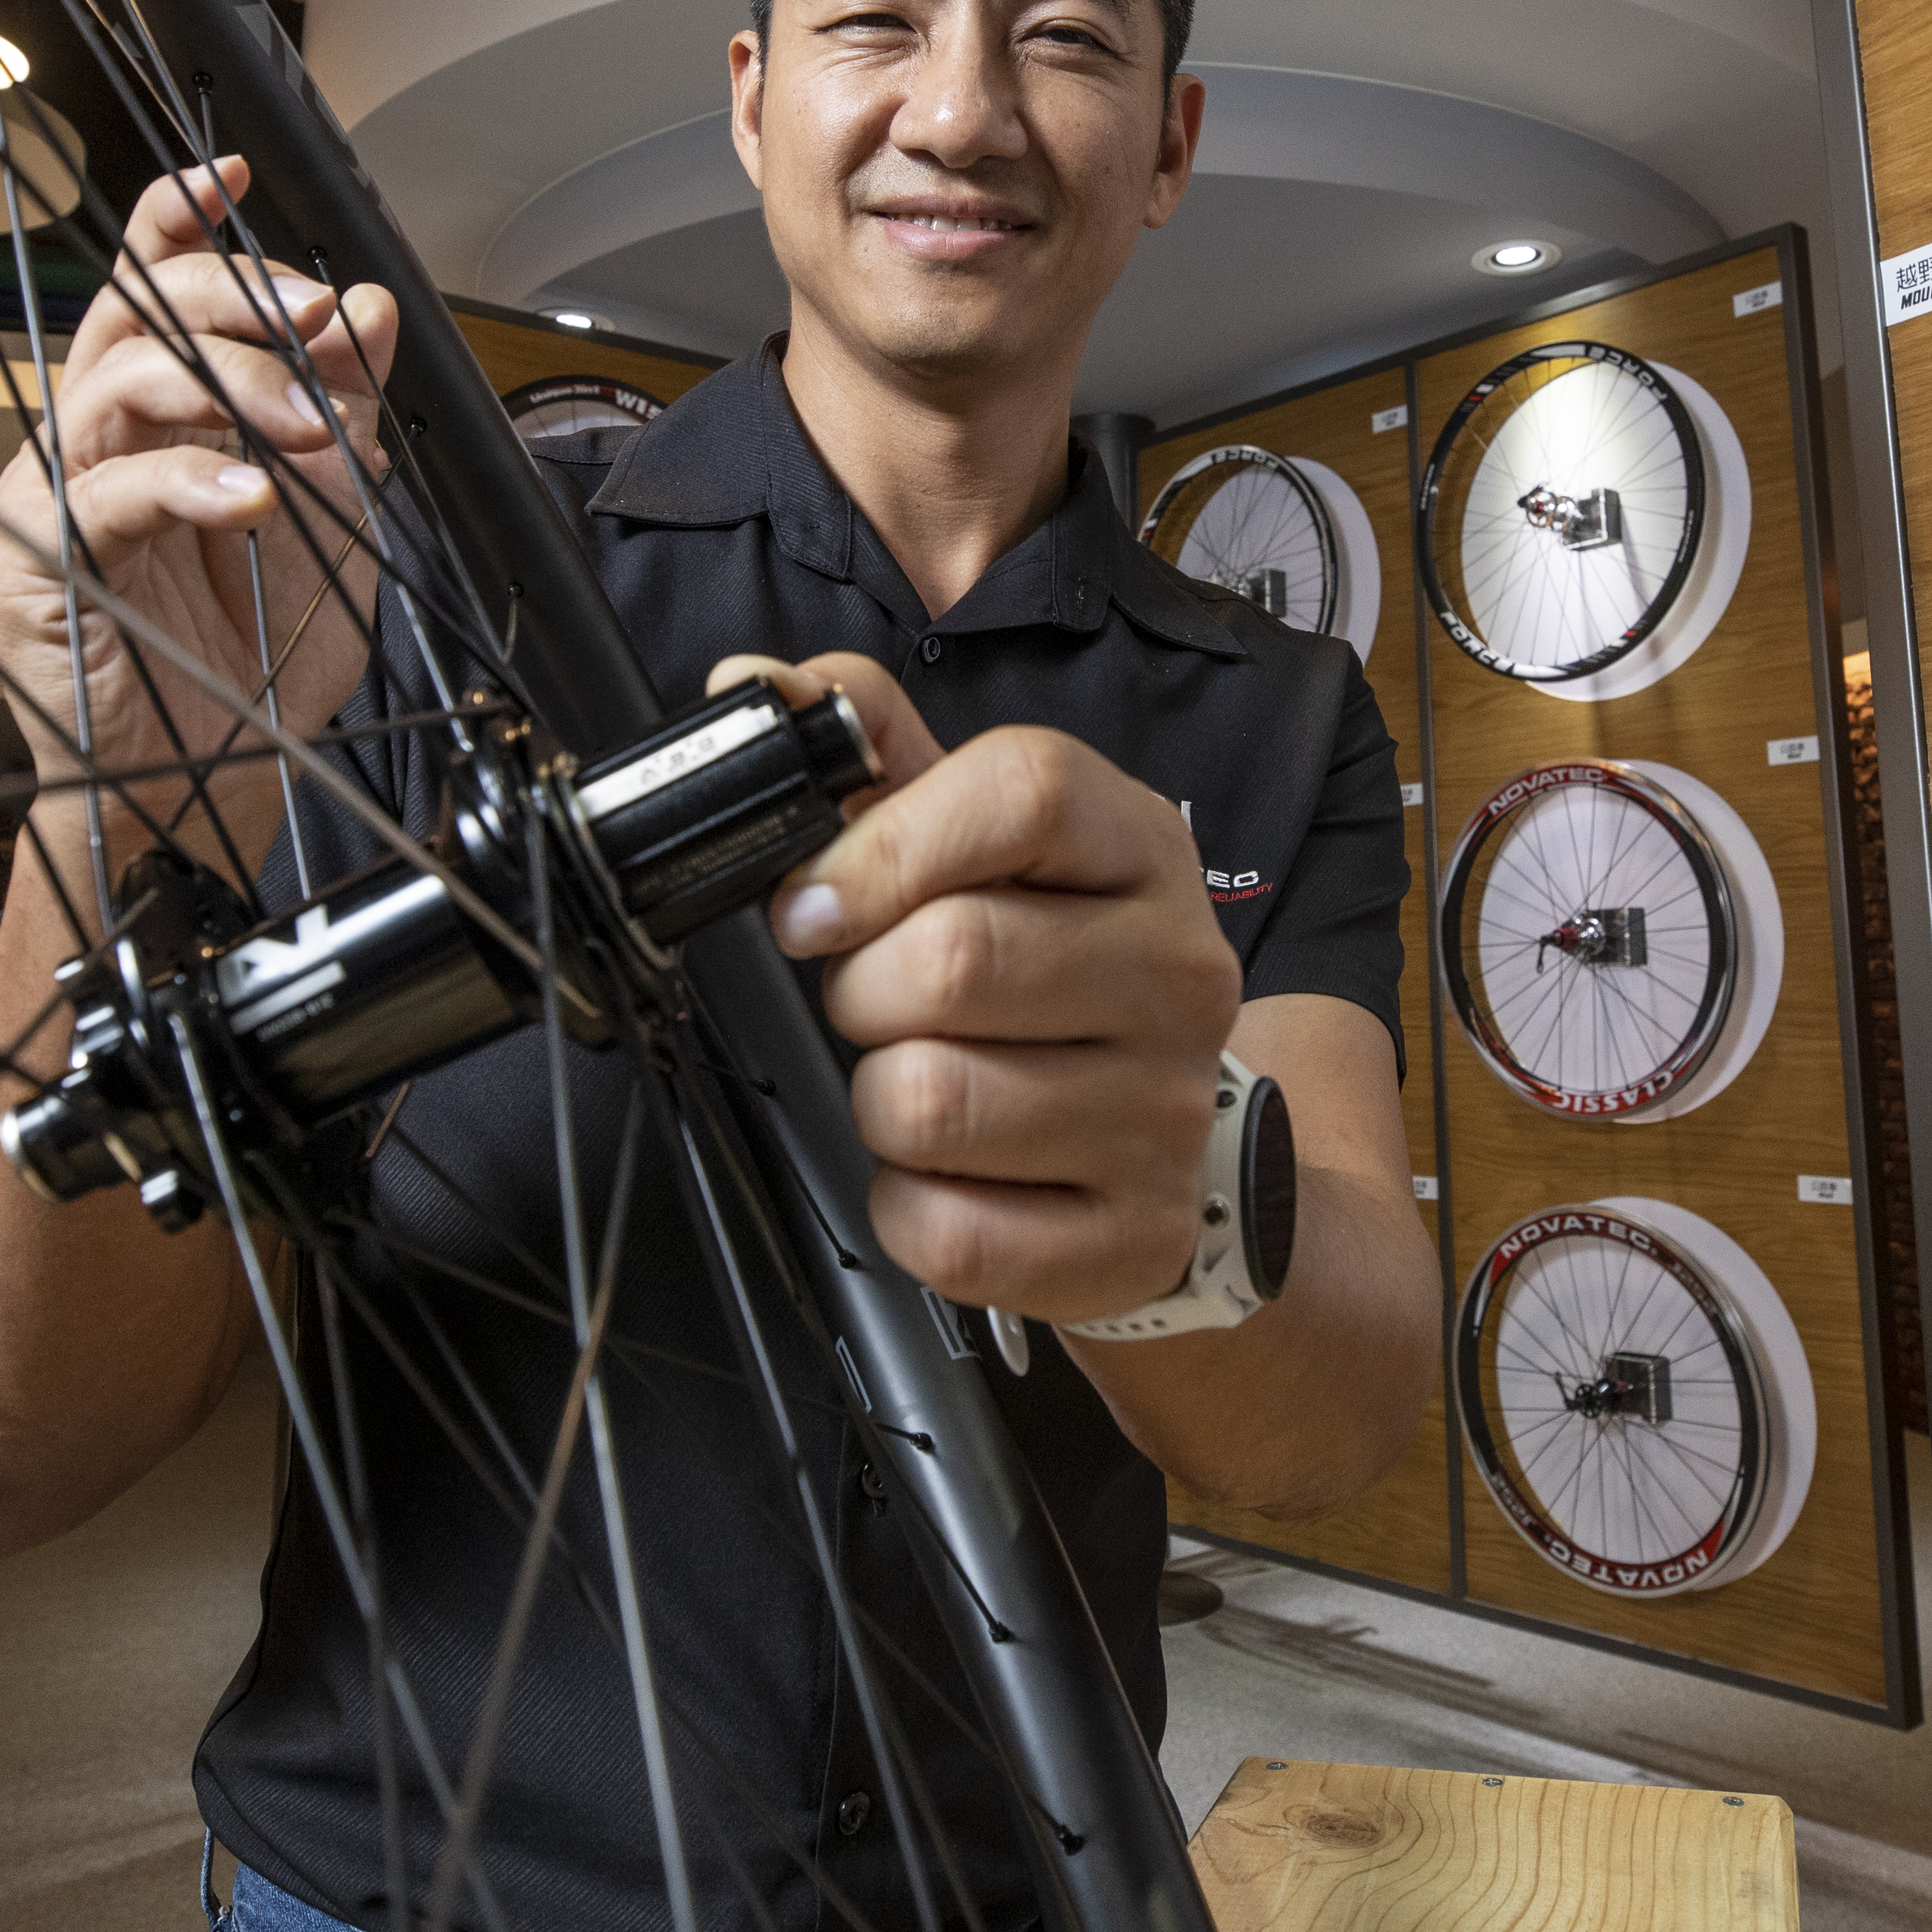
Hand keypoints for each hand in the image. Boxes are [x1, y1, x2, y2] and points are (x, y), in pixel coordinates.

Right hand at [0, 159, 397, 847]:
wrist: (210, 788)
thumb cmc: (251, 662)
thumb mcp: (333, 520)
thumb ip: (344, 413)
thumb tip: (370, 308)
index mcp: (155, 421)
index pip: (146, 289)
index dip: (175, 221)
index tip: (229, 172)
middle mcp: (91, 444)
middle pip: (128, 314)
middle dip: (230, 297)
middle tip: (318, 321)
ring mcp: (51, 499)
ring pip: (113, 385)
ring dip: (227, 384)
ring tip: (307, 426)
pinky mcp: (32, 565)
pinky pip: (103, 494)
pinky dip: (188, 482)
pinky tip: (251, 497)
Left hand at [721, 652, 1241, 1324]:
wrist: (1158, 1134)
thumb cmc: (1040, 961)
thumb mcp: (972, 841)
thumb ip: (866, 750)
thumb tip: (752, 693)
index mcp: (1139, 848)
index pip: (1024, 792)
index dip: (883, 843)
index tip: (813, 902)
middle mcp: (1178, 973)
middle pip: (956, 957)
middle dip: (862, 989)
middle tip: (877, 1002)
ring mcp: (1167, 1113)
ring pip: (933, 1101)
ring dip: (878, 1098)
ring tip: (920, 1079)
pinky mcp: (1134, 1238)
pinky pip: (950, 1231)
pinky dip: (908, 1208)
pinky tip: (951, 1175)